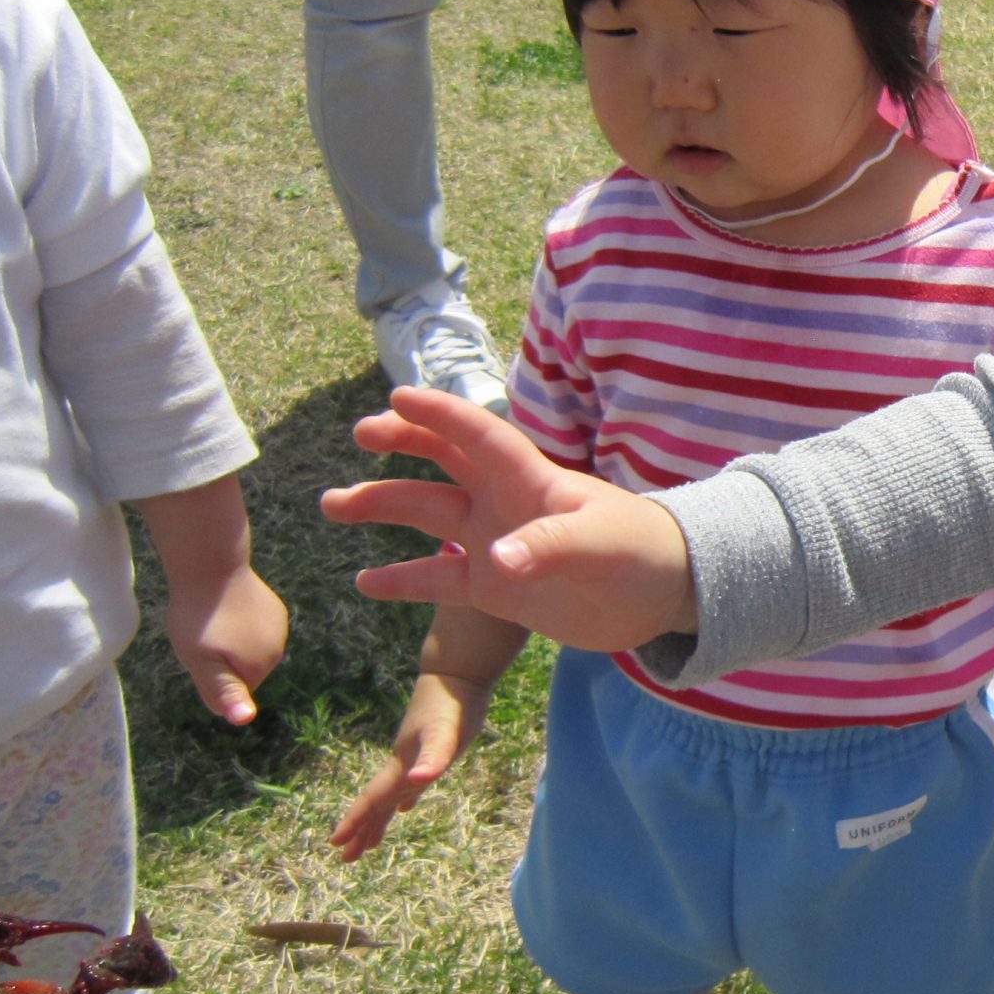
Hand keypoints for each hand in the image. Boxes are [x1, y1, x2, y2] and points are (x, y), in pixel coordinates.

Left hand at [133, 474, 286, 724]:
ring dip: (232, 644)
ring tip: (212, 623)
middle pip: (244, 672)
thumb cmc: (199, 618)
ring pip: (250, 651)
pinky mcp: (275, 608)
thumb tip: (247, 720)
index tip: (200, 656)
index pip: (235, 694)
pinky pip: (256, 630)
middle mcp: (278, 650)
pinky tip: (225, 609)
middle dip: (223, 663)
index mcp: (261, 666)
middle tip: (202, 640)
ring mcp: (279, 626)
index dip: (212, 680)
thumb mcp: (201, 662)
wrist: (210, 565)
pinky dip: (241, 625)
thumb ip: (224, 692)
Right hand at [321, 389, 695, 647]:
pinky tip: (364, 582)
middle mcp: (504, 504)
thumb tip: (501, 562)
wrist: (662, 596)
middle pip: (442, 462)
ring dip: (381, 506)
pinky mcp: (495, 588)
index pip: (479, 436)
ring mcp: (494, 543)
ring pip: (427, 516)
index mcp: (531, 479)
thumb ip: (552, 548)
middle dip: (401, 444)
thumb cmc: (642, 553)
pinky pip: (438, 579)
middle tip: (360, 435)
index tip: (397, 397)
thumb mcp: (601, 546)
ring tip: (331, 505)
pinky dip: (402, 580)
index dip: (441, 415)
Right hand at [332, 673, 490, 861]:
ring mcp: (414, 757)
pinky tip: (406, 805)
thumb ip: (433, 757)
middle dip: (361, 830)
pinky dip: (405, 797)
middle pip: (377, 803)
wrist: (457, 674)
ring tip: (371, 841)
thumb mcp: (445, 733)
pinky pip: (410, 783)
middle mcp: (402, 764)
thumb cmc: (451, 705)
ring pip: (391, 796)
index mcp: (401, 765)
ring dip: (380, 818)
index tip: (336, 845)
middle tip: (347, 858)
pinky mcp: (429, 751)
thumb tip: (419, 781)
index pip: (373, 799)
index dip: (355, 821)